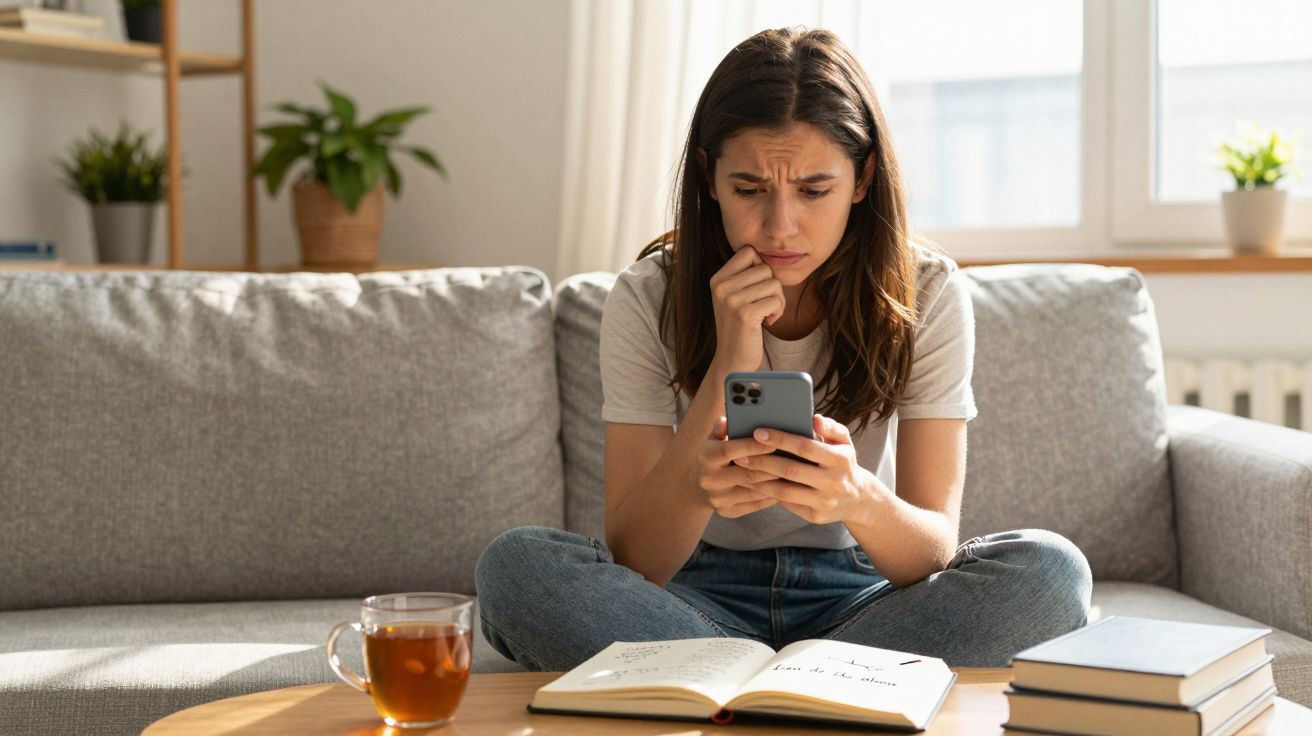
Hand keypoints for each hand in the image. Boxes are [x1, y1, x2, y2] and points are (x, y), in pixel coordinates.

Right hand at [691, 417, 783, 518]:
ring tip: (794, 473)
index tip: (774, 442)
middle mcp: (709, 479)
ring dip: (776, 482)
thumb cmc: (716, 455)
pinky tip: (787, 487)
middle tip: (793, 460)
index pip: (730, 450)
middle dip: (771, 466)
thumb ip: (722, 429)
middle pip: (746, 473)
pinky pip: (756, 504)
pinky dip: (773, 495)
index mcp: (705, 457)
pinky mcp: (728, 512)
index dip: (753, 446)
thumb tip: (726, 421)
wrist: (699, 487)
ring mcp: (718, 498)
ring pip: (754, 490)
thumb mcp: (714, 439)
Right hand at [708, 245, 785, 373]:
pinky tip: (767, 322)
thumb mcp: (734, 297)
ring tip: (766, 314)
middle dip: (772, 287)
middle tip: (765, 305)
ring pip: (773, 283)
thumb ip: (746, 276)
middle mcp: (721, 287)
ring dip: (777, 300)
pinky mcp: (745, 314)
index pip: (748, 251)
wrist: (731, 361)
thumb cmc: (740, 327)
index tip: (757, 287)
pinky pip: (776, 300)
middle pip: (765, 268)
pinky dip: (778, 312)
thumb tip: (772, 254)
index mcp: (717, 279)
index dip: (760, 266)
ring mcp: (732, 301)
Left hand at [730, 414, 885, 525]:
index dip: (780, 439)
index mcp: (840, 459)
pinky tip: (753, 483)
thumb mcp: (844, 442)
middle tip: (740, 454)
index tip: (758, 432)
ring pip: (784, 490)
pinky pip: (787, 503)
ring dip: (760, 479)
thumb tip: (815, 419)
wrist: (858, 499)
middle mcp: (833, 482)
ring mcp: (824, 501)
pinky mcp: (815, 516)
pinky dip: (768, 493)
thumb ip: (831, 427)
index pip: (805, 447)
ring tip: (742, 468)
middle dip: (762, 461)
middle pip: (790, 470)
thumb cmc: (843, 462)